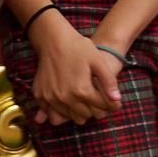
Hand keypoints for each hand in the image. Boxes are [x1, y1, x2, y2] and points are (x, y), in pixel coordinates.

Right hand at [27, 11, 121, 125]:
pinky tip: (70, 99)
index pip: (101, 108)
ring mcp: (51, 98)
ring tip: (85, 99)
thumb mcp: (98, 61)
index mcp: (81, 90)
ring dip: (80, 111)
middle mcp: (65, 98)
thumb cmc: (78, 48)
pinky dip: (63, 110)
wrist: (53, 39)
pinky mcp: (40, 95)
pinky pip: (53, 112)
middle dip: (96, 110)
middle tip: (99, 100)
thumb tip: (117, 99)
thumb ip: (108, 81)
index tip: (116, 103)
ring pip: (71, 117)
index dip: (112, 105)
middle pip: (87, 115)